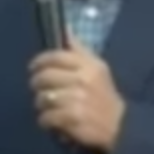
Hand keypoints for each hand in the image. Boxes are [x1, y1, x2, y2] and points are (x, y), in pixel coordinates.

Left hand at [30, 34, 124, 152]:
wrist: (119, 124)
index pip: (55, 57)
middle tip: (38, 89)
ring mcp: (77, 100)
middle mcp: (82, 80)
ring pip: (43, 97)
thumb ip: (78, 49)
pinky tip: (51, 120)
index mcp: (88, 66)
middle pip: (45, 77)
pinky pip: (46, 116)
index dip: (40, 61)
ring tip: (47, 106)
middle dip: (37, 83)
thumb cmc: (103, 94)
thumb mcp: (97, 68)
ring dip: (41, 103)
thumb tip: (65, 29)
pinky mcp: (73, 118)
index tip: (33, 67)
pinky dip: (45, 120)